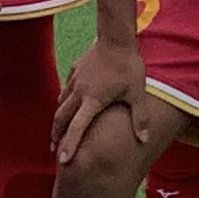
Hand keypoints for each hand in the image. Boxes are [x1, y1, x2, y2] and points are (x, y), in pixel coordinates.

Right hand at [52, 28, 145, 167]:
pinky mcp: (75, 69)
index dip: (69, 145)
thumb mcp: (137, 94)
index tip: (63, 160)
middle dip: (56, 135)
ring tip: (58, 130)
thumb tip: (144, 140)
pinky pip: (66, 88)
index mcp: (93, 101)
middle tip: (54, 149)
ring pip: (61, 103)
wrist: (116, 38)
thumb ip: (140, 118)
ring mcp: (75, 80)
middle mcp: (79, 92)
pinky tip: (68, 102)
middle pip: (61, 118)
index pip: (77, 128)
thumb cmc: (128, 66)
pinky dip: (65, 100)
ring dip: (58, 118)